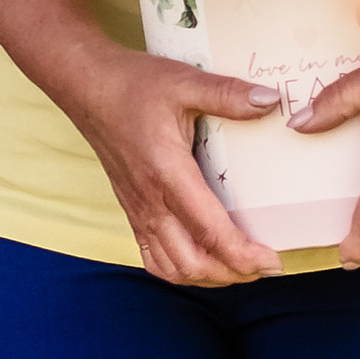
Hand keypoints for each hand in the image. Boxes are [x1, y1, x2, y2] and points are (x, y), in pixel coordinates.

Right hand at [70, 44, 284, 286]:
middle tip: (266, 265)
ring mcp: (138, 210)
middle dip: (233, 274)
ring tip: (240, 267)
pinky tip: (202, 259)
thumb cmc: (133, 84)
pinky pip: (153, 258)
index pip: (209, 231)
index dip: (243, 255)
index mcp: (167, 174)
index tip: (273, 260)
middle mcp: (151, 202)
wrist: (86, 87)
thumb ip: (228, 94)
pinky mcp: (132, 211)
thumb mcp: (185, 82)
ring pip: (172, 269)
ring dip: (208, 277)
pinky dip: (181, 270)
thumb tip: (271, 102)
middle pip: (192, 263)